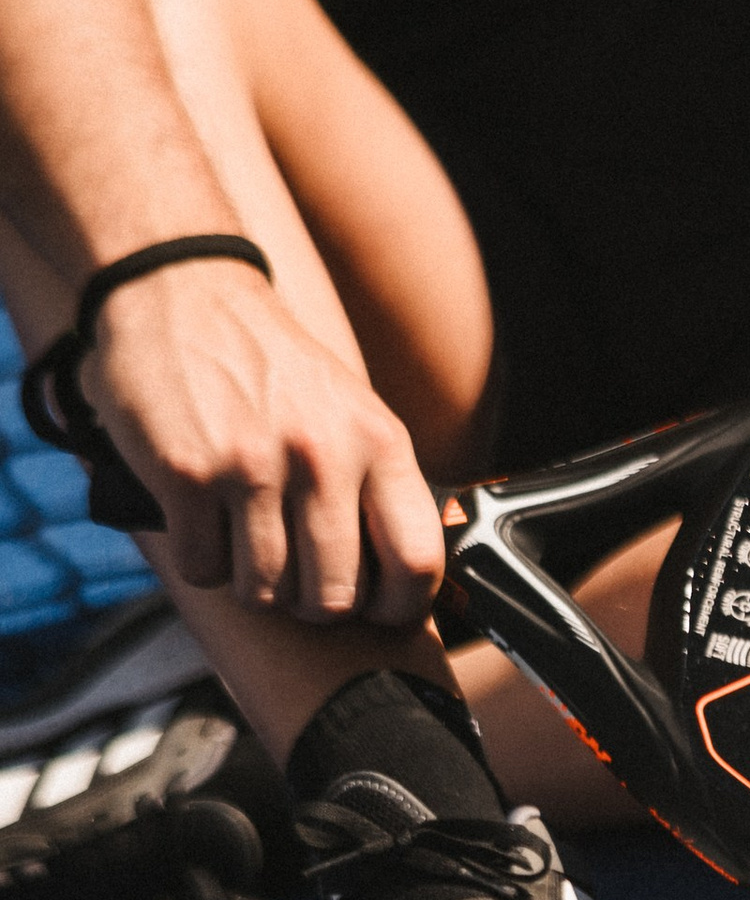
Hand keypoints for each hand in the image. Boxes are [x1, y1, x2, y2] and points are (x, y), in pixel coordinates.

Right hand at [83, 256, 448, 627]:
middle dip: (311, 603)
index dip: (397, 606)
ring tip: (244, 539)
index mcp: (379, 442)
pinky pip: (205, 569)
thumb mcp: (352, 411)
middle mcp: (323, 455)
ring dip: (251, 582)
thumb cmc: (271, 367)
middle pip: (334, 597)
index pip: (417, 562)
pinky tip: (201, 522)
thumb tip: (406, 578)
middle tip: (294, 578)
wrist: (182, 291)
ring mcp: (253, 465)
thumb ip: (378, 483)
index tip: (375, 608)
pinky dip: (201, 561)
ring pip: (266, 591)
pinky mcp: (187, 473)